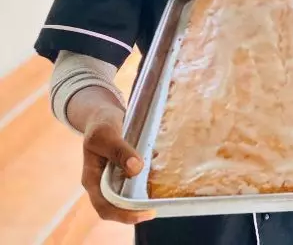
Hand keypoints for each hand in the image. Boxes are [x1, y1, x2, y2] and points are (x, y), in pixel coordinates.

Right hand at [82, 107, 155, 223]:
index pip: (105, 207)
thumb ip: (119, 151)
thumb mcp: (106, 134)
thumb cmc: (100, 124)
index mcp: (92, 180)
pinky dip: (149, 180)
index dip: (124, 215)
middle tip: (157, 206)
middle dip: (137, 209)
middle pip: (118, 206)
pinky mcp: (125, 170)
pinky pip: (137, 180)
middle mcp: (103, 183)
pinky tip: (162, 174)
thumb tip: (135, 169)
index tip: (146, 213)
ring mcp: (114, 177)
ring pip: (129, 195)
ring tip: (162, 192)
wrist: (103, 114)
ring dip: (144, 195)